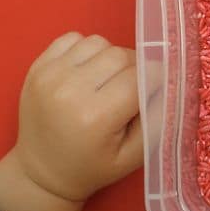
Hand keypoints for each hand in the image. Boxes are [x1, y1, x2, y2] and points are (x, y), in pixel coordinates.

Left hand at [0, 33, 142, 210]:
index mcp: (95, 117)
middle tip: (134, 88)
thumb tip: (173, 83)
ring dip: (110, 57)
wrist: (41, 171)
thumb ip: (156, 119)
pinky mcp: (37, 66)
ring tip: (108, 80)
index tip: (159, 87)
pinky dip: (86, 50)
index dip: (156, 78)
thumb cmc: (92, 167)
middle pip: (120, 56)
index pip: (140, 77)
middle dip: (135, 68)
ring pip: (98, 42)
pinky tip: (86, 72)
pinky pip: (72, 39)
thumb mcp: (134, 156)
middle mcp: (69, 90)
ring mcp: (49, 75)